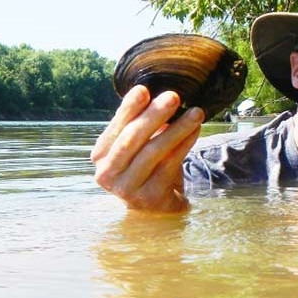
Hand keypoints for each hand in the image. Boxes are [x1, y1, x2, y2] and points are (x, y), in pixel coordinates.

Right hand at [91, 85, 203, 211]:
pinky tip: (196, 130)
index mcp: (100, 155)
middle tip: (173, 96)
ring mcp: (127, 188)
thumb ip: (140, 123)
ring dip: (177, 129)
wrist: (157, 208)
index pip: (116, 127)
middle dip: (154, 115)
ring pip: (153, 152)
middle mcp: (107, 174)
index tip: (143, 89)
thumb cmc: (147, 168)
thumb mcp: (139, 145)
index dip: (129, 108)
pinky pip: (170, 164)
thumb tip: (157, 94)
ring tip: (196, 112)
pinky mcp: (149, 197)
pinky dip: (185, 144)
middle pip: (132, 139)